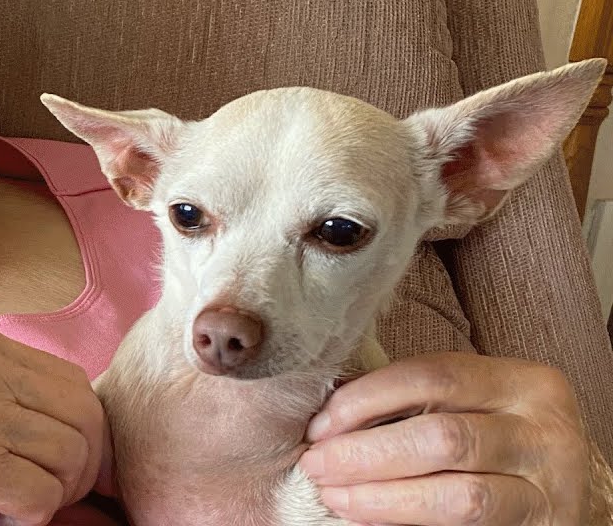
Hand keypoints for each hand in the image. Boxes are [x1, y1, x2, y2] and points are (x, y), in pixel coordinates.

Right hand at [0, 318, 104, 525]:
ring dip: (44, 497)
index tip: (55, 471)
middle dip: (75, 469)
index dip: (78, 435)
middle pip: (85, 416)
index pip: (73, 383)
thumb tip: (83, 431)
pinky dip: (23, 521)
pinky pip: (43, 497)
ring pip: (70, 459)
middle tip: (34, 499)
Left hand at [296, 352, 590, 524]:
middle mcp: (544, 431)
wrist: (570, 485)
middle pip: (443, 437)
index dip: (368, 398)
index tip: (320, 423)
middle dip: (367, 452)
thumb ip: (419, 398)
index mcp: (523, 382)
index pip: (434, 375)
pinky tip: (371, 517)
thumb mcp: (475, 402)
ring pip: (459, 495)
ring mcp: (549, 487)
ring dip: (384, 498)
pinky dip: (410, 521)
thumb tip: (330, 415)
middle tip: (317, 464)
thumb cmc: (500, 433)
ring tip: (336, 496)